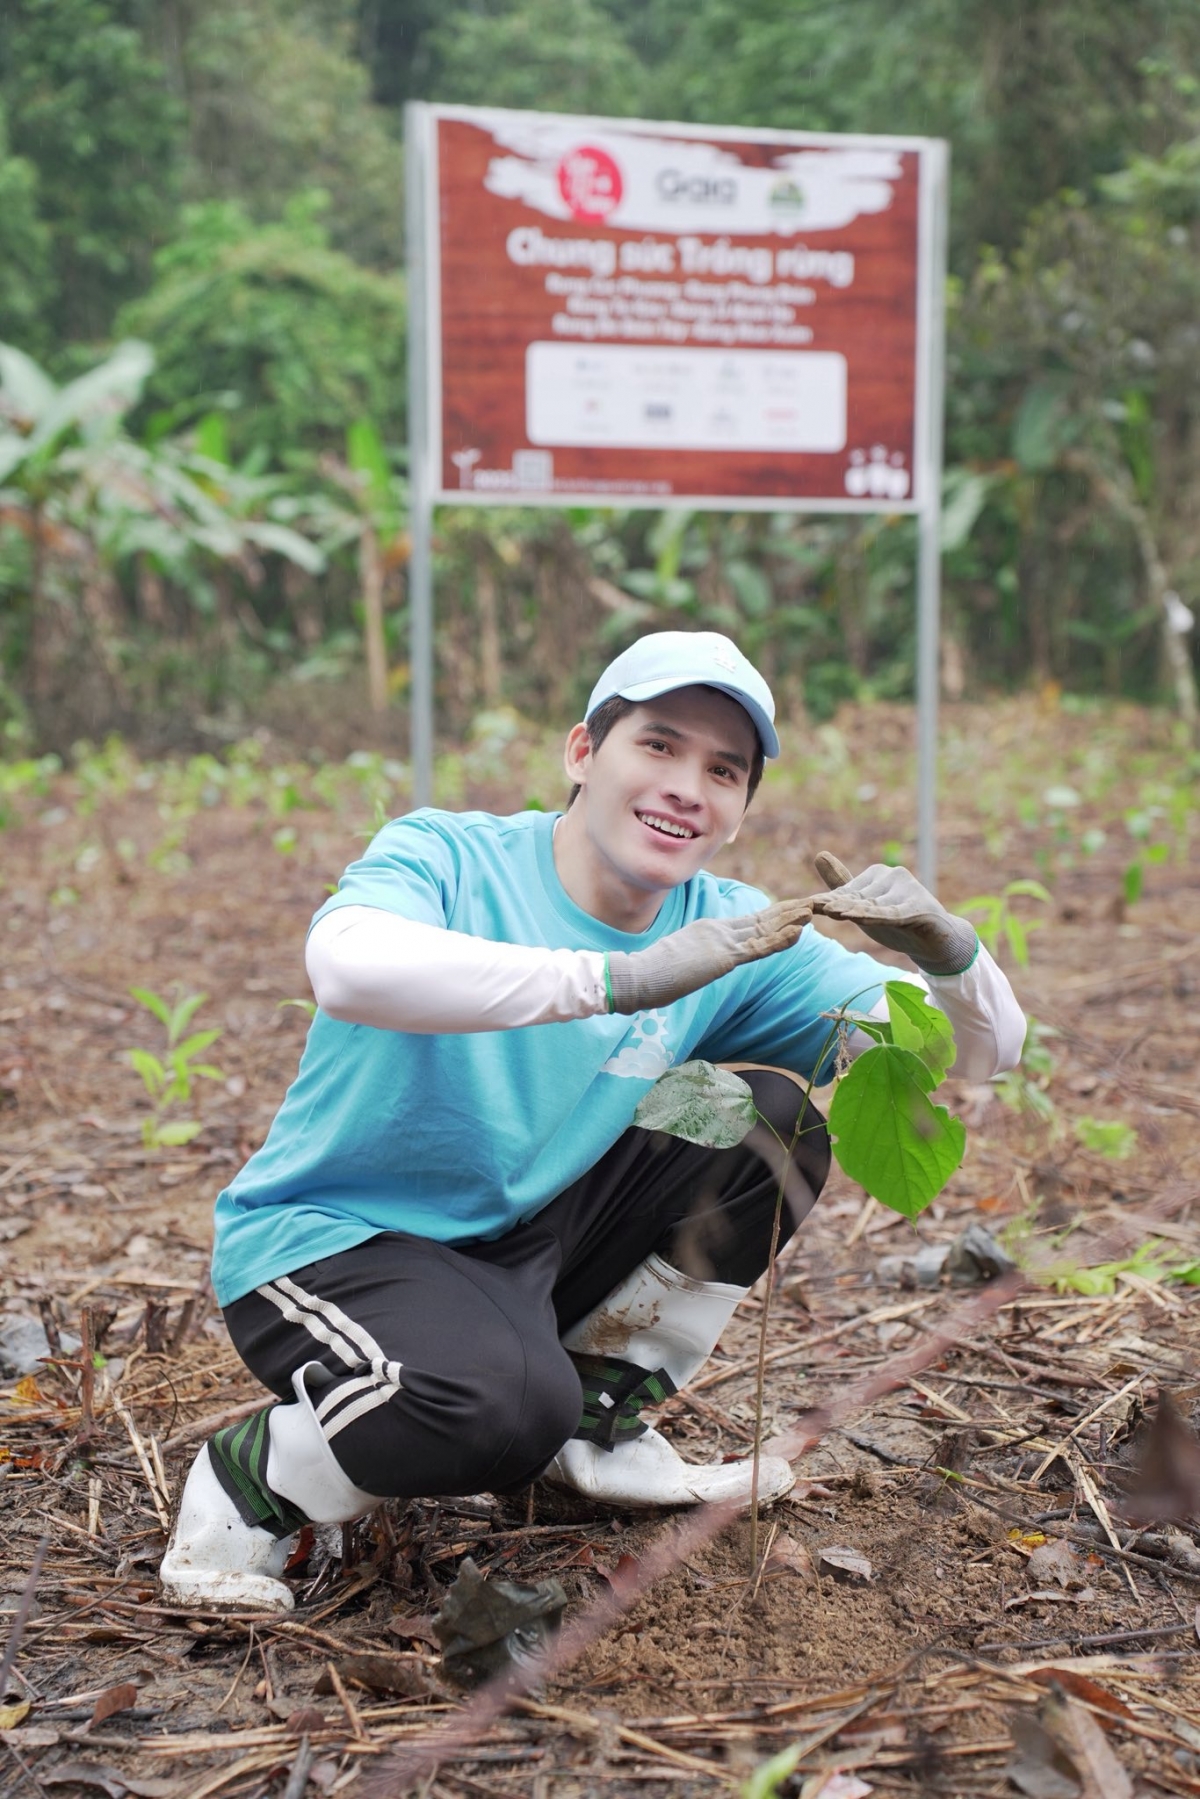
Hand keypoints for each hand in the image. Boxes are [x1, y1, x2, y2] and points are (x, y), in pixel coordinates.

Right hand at [607, 900, 812, 1013]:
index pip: (748, 922)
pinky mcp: (722, 957)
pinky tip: (799, 932)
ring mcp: (721, 941)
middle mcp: (717, 930)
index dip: (773, 916)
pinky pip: (758, 948)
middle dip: (787, 911)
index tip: (792, 909)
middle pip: (760, 919)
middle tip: (811, 901)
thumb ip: (693, 956)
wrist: (638, 977)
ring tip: (813, 909)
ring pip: (764, 929)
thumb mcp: (678, 960)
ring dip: (791, 920)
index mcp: (708, 930)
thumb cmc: (651, 974)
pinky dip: (780, 939)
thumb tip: (697, 963)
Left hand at [807, 852, 977, 974]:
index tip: (807, 904)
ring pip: (876, 905)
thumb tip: (819, 854)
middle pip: (860, 898)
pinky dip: (878, 916)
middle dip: (838, 905)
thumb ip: (843, 884)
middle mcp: (894, 875)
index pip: (848, 891)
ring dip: (855, 910)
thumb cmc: (898, 922)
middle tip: (816, 908)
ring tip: (834, 912)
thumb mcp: (865, 905)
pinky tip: (861, 918)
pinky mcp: (921, 908)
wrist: (935, 942)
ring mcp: (909, 889)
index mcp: (879, 873)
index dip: (828, 900)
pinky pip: (895, 913)